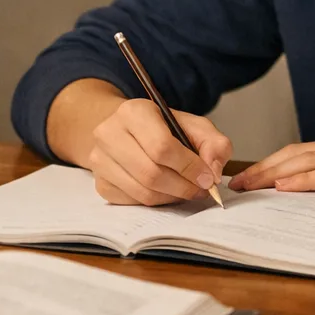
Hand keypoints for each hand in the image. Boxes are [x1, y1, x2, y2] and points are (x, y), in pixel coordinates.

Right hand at [87, 100, 232, 205]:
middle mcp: (109, 133)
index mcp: (133, 112)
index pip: (162, 147)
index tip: (208, 178)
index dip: (189, 167)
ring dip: (172, 196)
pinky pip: (134, 202)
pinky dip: (157, 201)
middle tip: (201, 189)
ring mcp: (100, 160)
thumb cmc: (164, 129)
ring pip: (143, 192)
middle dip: (184, 186)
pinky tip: (166, 190)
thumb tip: (213, 172)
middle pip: (152, 174)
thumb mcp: (194, 126)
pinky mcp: (101, 183)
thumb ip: (214, 144)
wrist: (129, 132)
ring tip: (186, 189)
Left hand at [228, 130, 314, 196]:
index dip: (272, 164)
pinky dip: (304, 180)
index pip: (300, 153)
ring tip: (248, 186)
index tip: (250, 176)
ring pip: (304, 162)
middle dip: (261, 169)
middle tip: (235, 183)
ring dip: (272, 174)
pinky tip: (285, 188)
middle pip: (293, 155)